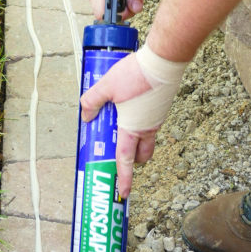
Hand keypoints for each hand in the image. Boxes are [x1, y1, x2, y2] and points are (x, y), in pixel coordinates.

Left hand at [80, 51, 158, 197]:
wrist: (164, 60)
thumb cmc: (136, 74)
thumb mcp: (106, 87)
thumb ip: (92, 102)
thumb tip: (86, 115)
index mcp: (133, 129)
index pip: (126, 160)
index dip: (124, 178)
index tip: (124, 192)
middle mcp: (148, 128)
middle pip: (142, 154)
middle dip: (132, 160)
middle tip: (119, 154)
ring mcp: (157, 118)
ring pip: (147, 138)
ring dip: (136, 139)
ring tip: (120, 125)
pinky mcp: (161, 106)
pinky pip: (150, 122)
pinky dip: (141, 122)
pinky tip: (130, 106)